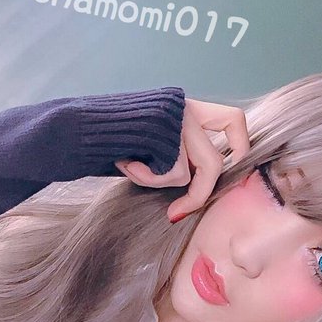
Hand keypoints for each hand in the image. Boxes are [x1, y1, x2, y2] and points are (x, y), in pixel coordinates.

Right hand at [115, 97, 250, 223]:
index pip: (231, 119)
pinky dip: (147, 177)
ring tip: (131, 165)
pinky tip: (127, 162)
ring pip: (186, 173)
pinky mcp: (163, 133)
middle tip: (176, 212)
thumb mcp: (152, 139)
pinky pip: (169, 173)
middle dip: (197, 194)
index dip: (240, 142)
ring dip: (157, 181)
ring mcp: (175, 120)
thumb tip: (196, 185)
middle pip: (213, 163)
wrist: (81, 126)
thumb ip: (178, 152)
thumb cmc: (112, 139)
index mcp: (186, 108)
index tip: (235, 161)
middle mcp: (186, 111)